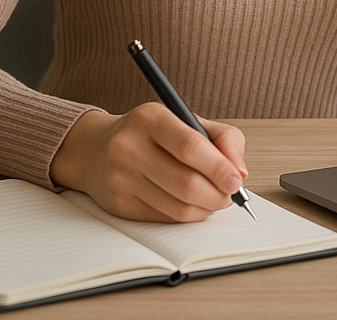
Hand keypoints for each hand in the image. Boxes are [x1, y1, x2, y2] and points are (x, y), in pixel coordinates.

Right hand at [49, 104, 246, 221]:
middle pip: (186, 182)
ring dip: (206, 208)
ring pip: (178, 207)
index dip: (219, 167)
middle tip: (231, 194)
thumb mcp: (185, 119)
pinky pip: (165, 219)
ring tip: (215, 198)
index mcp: (150, 118)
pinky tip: (193, 204)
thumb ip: (222, 137)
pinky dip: (188, 216)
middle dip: (218, 194)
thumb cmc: (150, 133)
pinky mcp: (119, 205)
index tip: (237, 180)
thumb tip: (240, 171)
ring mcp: (122, 179)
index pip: (190, 146)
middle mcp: (130, 147)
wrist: (96, 149)